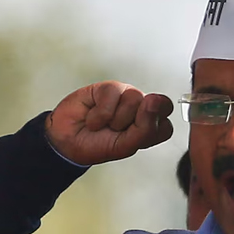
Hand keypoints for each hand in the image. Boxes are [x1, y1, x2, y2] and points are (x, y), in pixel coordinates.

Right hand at [45, 81, 173, 165]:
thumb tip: (154, 100)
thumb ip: (146, 128)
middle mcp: (142, 108)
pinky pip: (113, 95)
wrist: (67, 142)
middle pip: (157, 106)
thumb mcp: (125, 146)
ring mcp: (127, 95)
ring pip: (135, 99)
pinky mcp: (109, 87)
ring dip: (115, 119)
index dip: (149, 132)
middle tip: (118, 130)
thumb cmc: (98, 145)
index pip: (166, 125)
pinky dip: (100, 112)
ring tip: (103, 124)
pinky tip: (93, 117)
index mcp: (151, 125)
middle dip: (136, 122)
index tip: (131, 139)